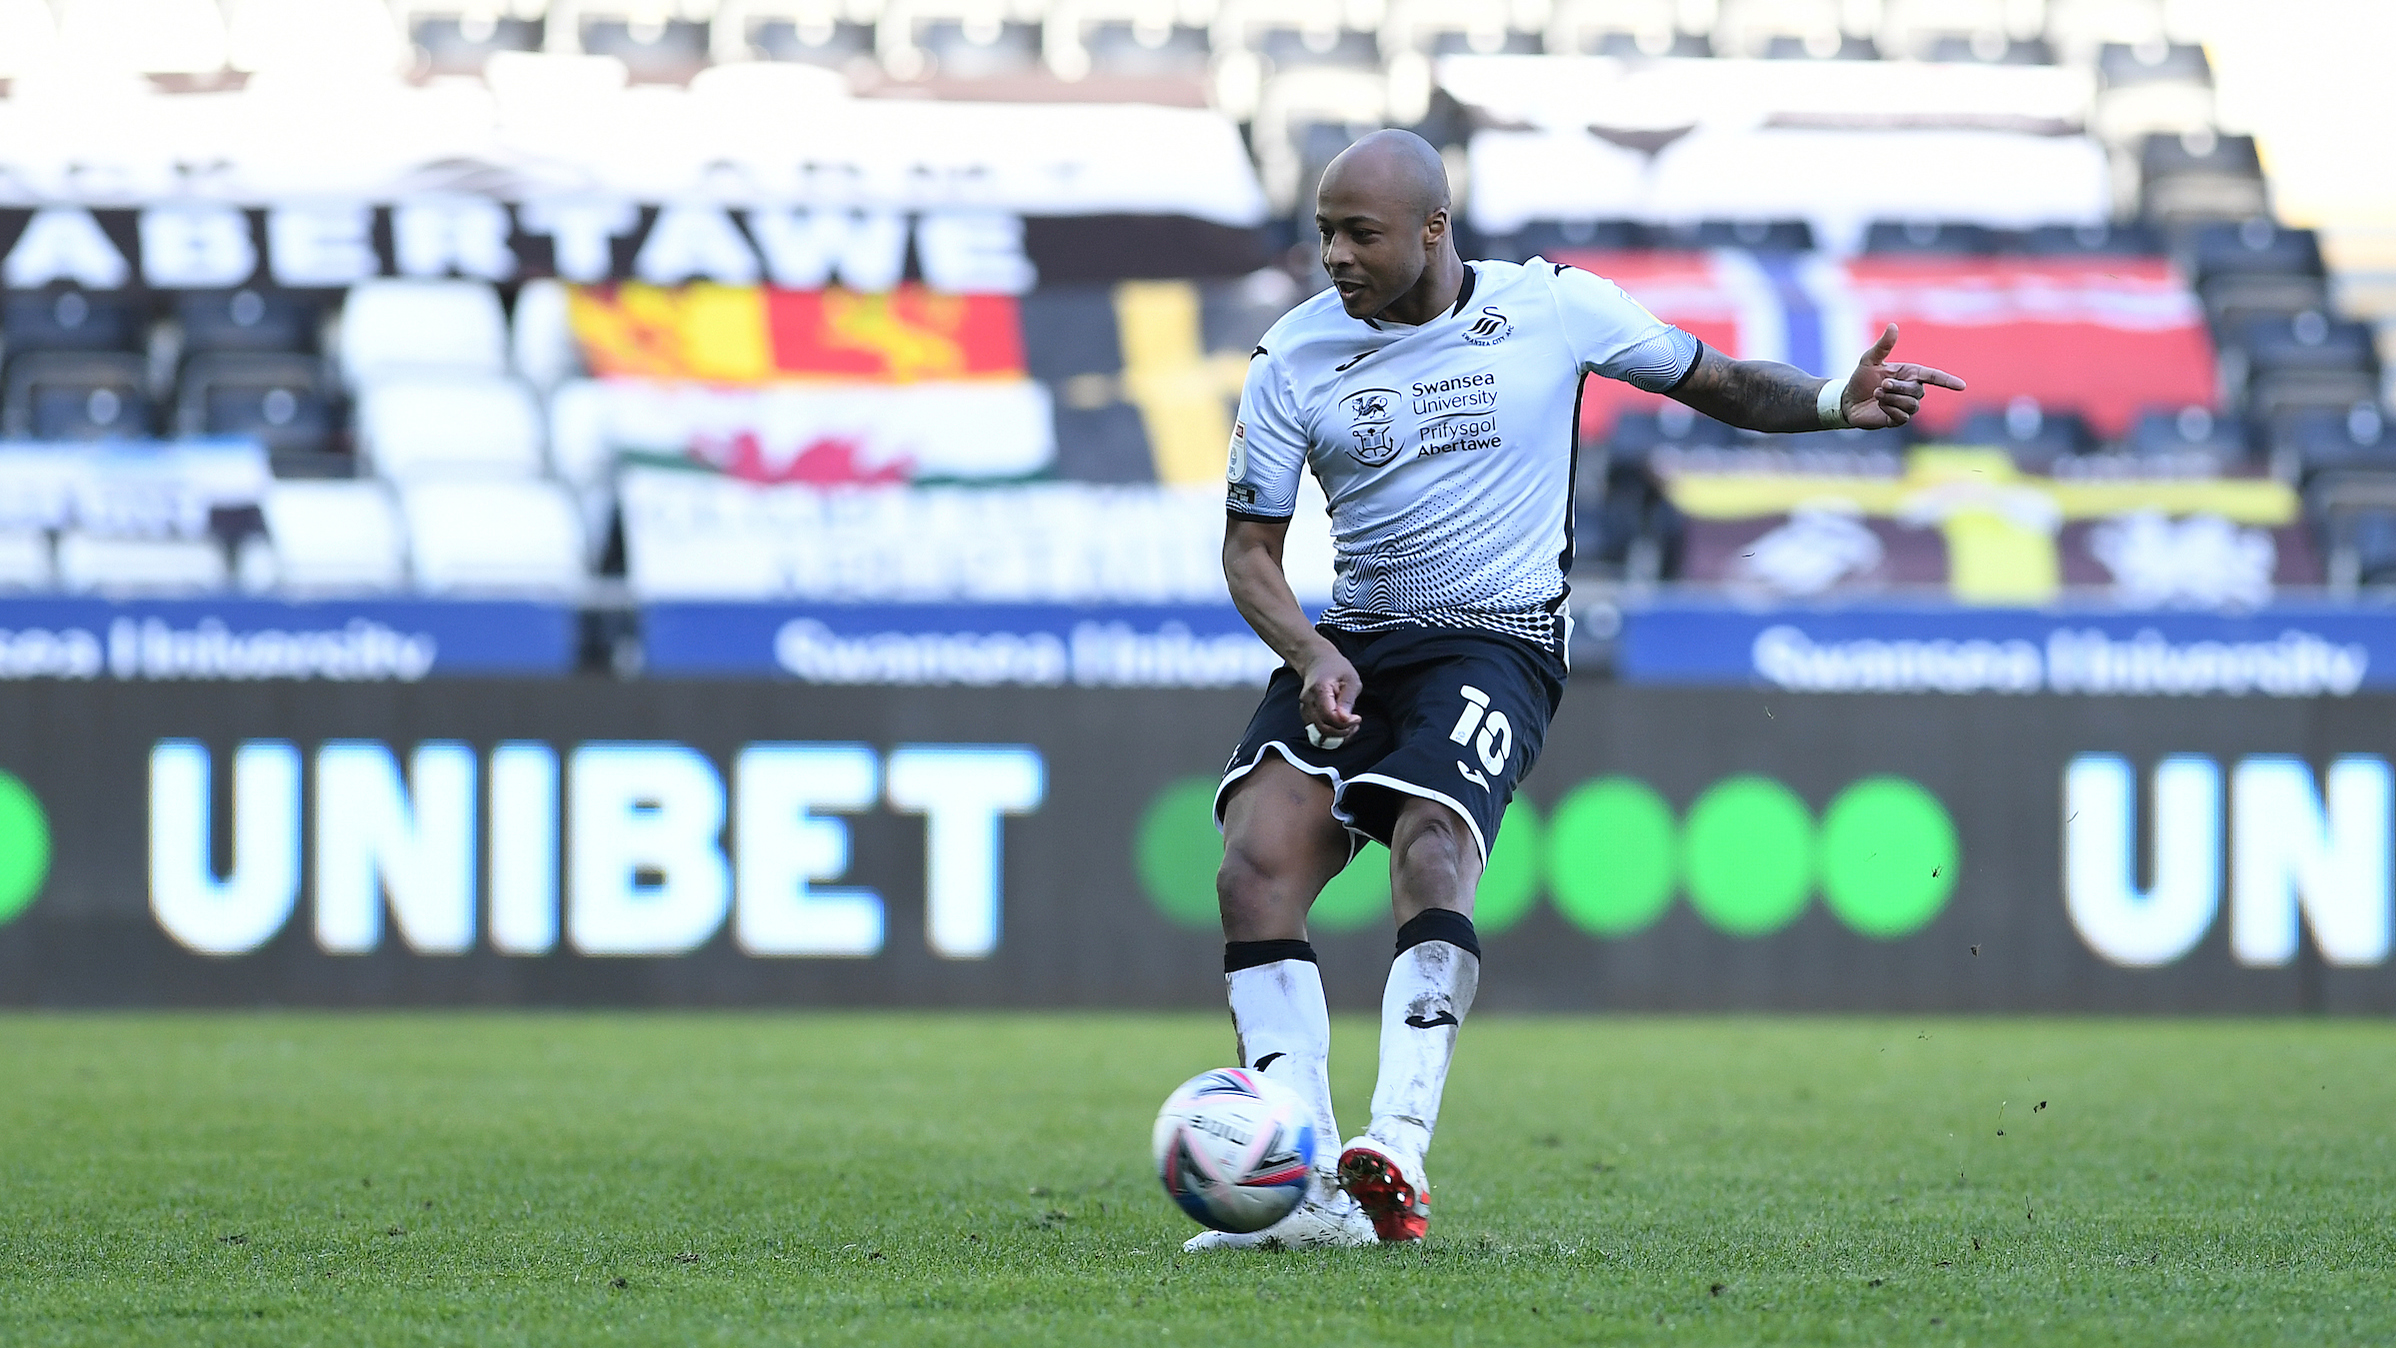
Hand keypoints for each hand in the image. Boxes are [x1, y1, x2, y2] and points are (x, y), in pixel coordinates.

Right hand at [1297, 646, 1363, 744]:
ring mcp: (1305, 709)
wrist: (1317, 662)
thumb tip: (1345, 719)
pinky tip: (1341, 725)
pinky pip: (1317, 730)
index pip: (1329, 716)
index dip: (1345, 723)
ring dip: (1337, 734)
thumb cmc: (1336, 668)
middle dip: (1342, 731)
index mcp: (1319, 689)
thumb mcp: (1351, 679)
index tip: (1357, 718)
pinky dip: (1331, 733)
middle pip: (1323, 728)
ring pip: (1319, 732)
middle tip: (1355, 724)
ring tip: (1350, 725)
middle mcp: (1308, 701)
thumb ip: (1348, 700)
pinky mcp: (1306, 714)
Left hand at [1842, 324, 1965, 428]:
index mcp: (1910, 373)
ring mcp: (1906, 406)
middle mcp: (1912, 390)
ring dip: (1892, 398)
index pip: (1933, 376)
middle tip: (1882, 385)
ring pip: (1912, 405)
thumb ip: (1883, 345)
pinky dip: (1889, 409)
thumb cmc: (1861, 378)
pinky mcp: (1898, 420)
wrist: (1848, 400)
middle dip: (1898, 387)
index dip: (1947, 381)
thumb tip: (1893, 326)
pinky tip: (1879, 405)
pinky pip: (1903, 417)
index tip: (1962, 386)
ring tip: (1877, 393)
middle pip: (1918, 391)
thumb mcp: (1869, 360)